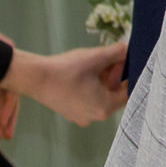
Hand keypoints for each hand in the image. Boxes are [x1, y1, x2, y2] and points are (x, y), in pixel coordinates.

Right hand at [0, 42, 127, 127]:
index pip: (128, 93)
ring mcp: (80, 117)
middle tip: (115, 58)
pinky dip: (92, 86)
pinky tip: (86, 71)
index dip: (130, 76)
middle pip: (114, 95)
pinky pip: (88, 99)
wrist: (35, 78)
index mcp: (104, 108)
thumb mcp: (96, 57)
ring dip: (104, 80)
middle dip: (116, 76)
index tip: (129, 62)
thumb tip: (129, 49)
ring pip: (101, 96)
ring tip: (100, 62)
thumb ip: (118, 52)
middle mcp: (94, 117)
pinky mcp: (70, 112)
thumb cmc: (67, 70)